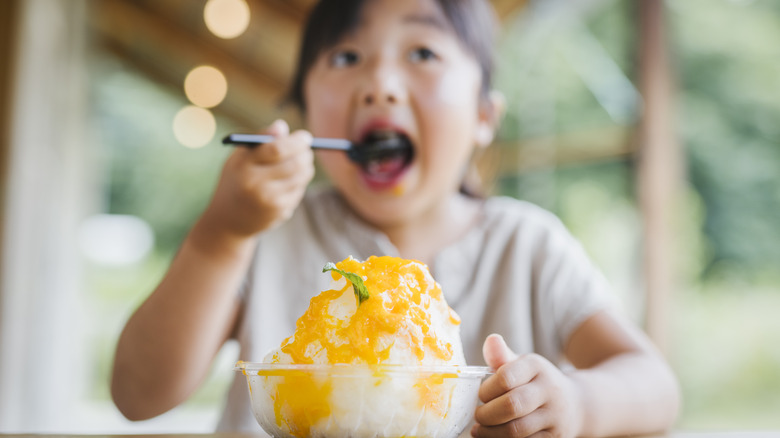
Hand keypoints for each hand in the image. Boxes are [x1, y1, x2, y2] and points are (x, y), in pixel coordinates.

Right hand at [200, 119, 314, 239]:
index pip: (276, 149)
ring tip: (302, 161)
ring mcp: (270, 200)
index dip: (296, 141)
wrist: (228, 220)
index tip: (305, 137)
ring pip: (301, 177)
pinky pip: (299, 190)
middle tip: (307, 148)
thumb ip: (260, 140)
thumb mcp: (239, 158)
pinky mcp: (280, 211)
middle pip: (294, 164)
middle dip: (305, 153)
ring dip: (306, 166)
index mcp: (244, 166)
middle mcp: (256, 185)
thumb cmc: (236, 181)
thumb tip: (282, 126)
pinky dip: (299, 182)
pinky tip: (291, 181)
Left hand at [471, 334, 583, 437]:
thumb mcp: (522, 366)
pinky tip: (495, 437)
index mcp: (536, 366)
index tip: (480, 396)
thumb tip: (491, 340)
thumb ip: (501, 357)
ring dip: (491, 432)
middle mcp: (549, 390)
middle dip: (486, 414)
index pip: (505, 378)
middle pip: (511, 405)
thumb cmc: (536, 383)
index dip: (486, 390)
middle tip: (478, 416)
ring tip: (480, 429)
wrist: (576, 405)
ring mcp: (555, 416)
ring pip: (516, 430)